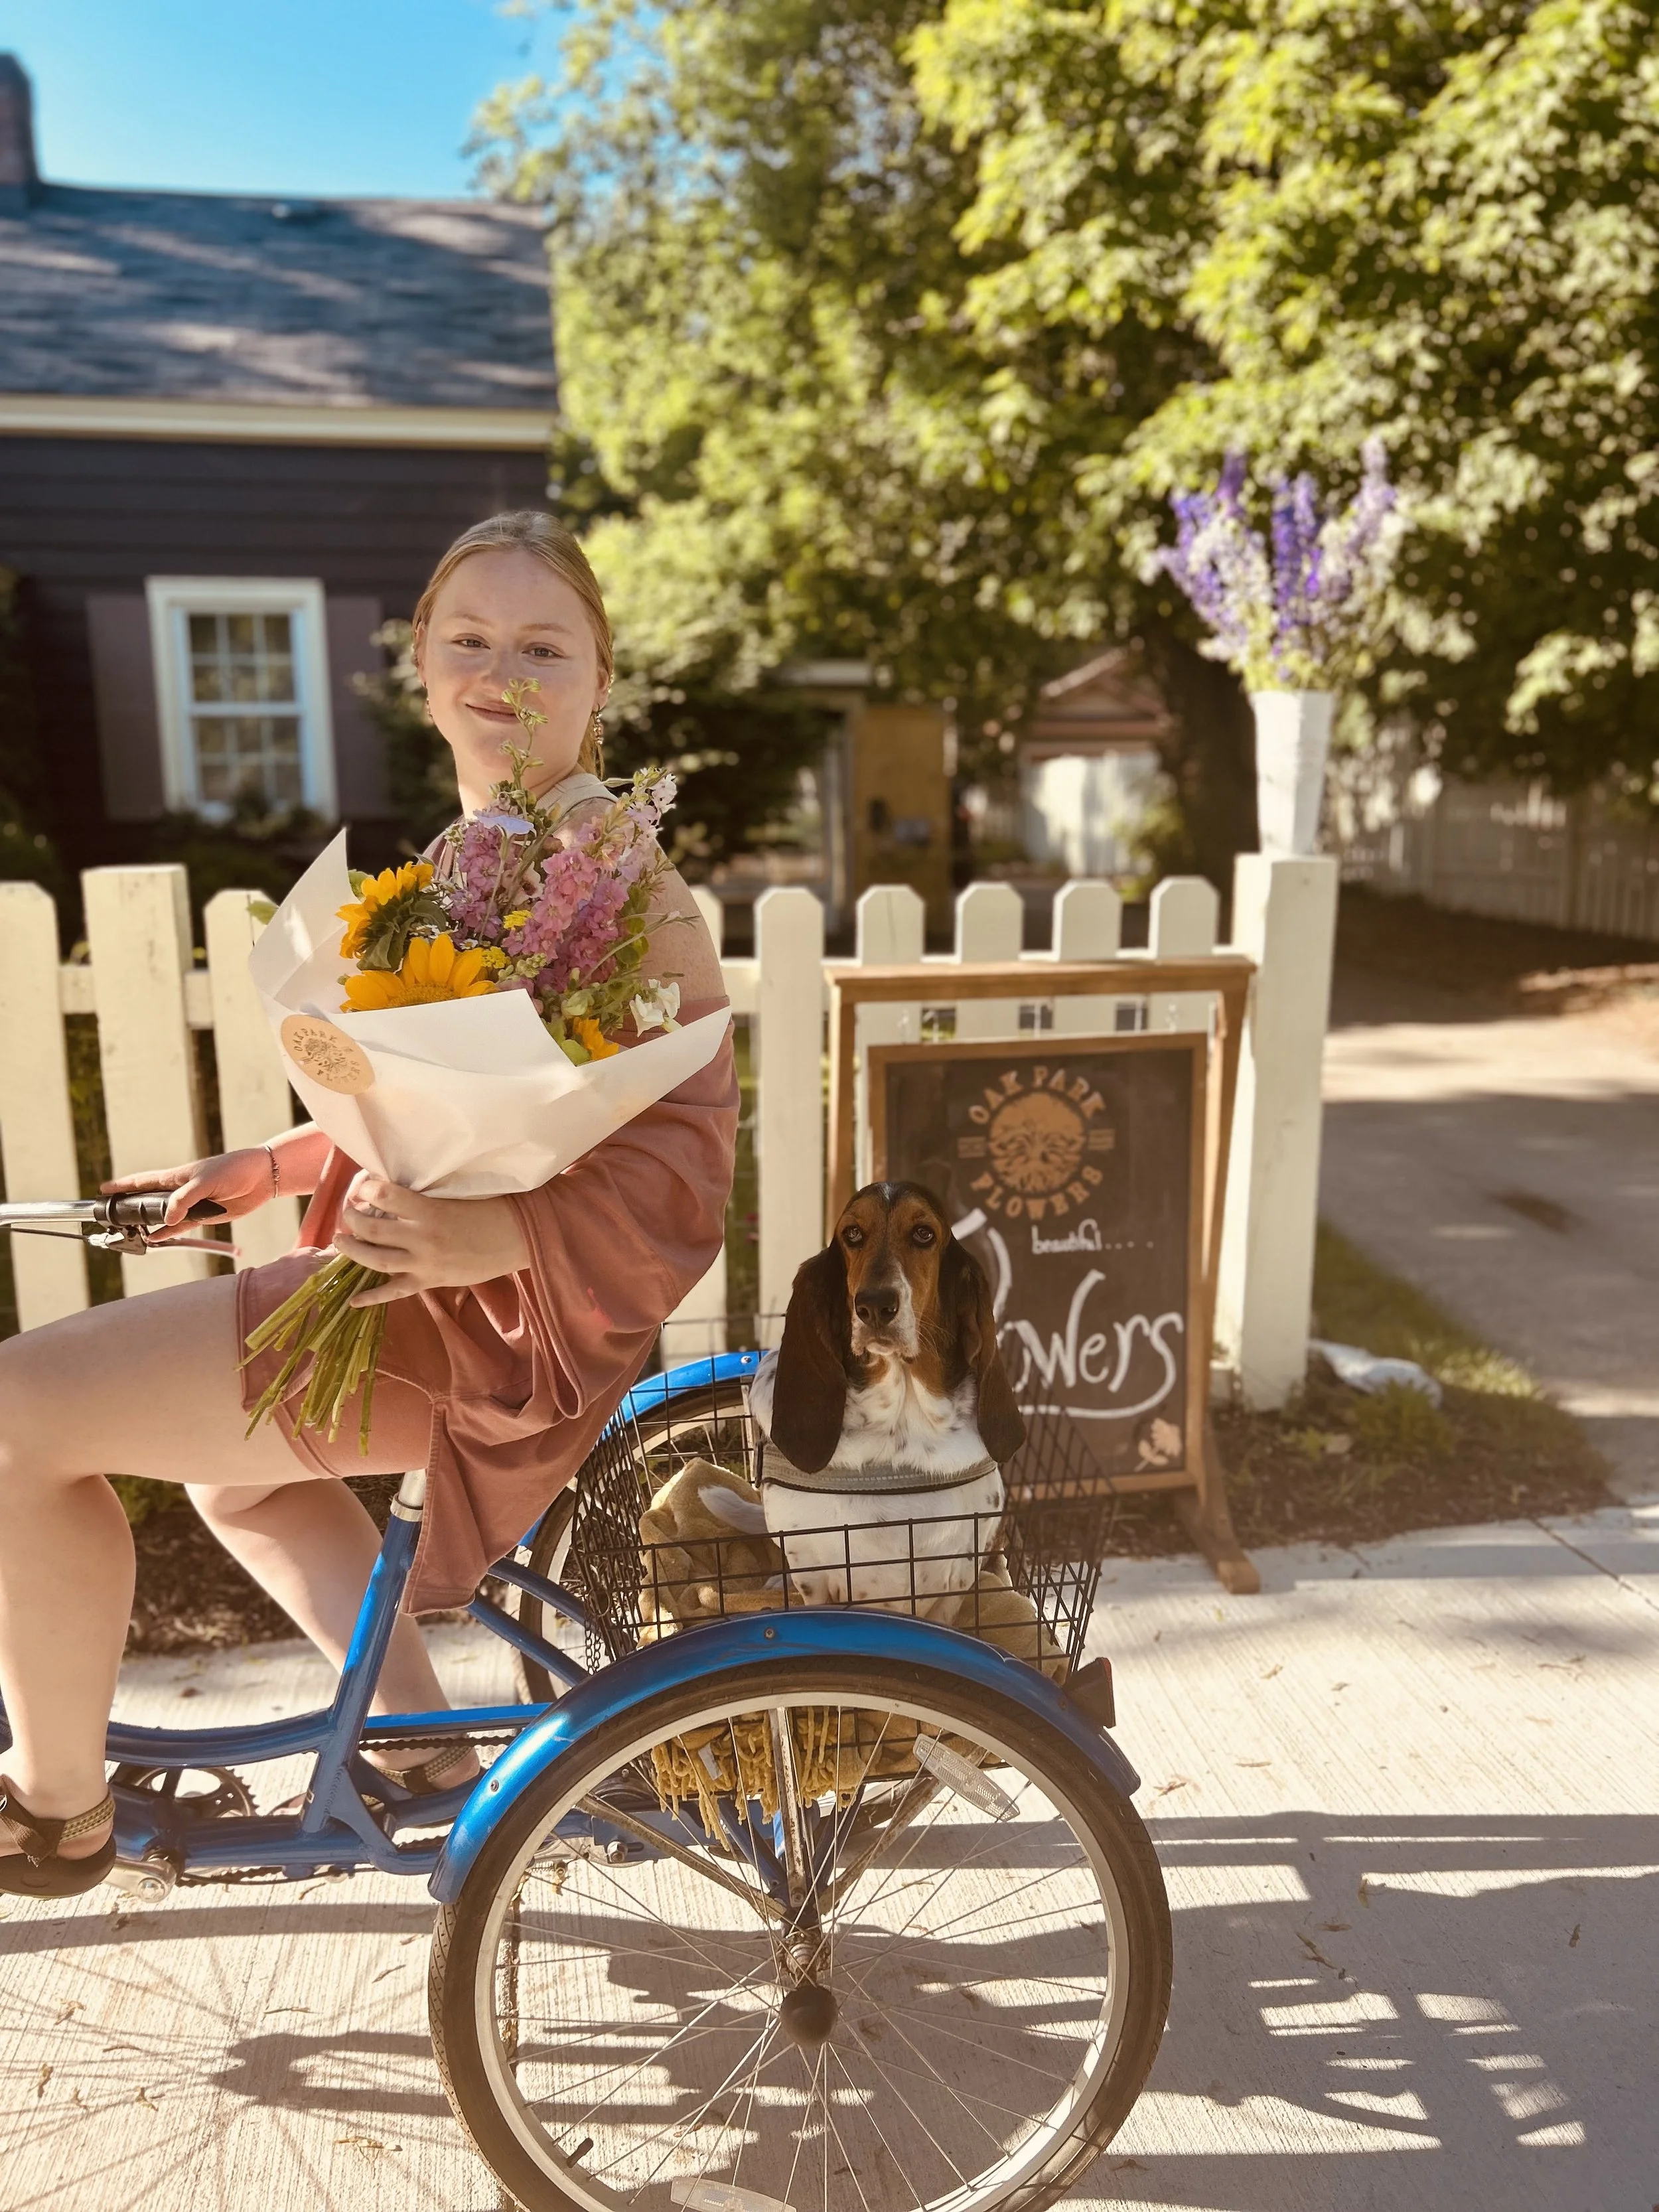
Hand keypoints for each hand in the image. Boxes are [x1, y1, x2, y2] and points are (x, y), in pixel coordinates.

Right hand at [102, 1148, 278, 1240]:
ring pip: (163, 1216)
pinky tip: (154, 1238)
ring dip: (148, 1223)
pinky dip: (166, 1233)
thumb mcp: (206, 1181)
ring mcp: (191, 1204)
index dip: (123, 1185)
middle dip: (130, 1206)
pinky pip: (180, 1227)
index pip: (143, 1181)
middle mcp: (180, 1190)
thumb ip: (184, 1200)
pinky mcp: (204, 1216)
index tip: (103, 1189)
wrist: (261, 1177)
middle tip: (111, 1216)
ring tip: (128, 1231)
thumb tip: (166, 1221)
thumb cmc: (234, 1169)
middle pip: (149, 1200)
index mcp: (176, 1176)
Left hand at [331, 1174, 530, 1305]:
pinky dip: (373, 1298)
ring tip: (340, 1241)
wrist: (519, 1238)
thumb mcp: (457, 1194)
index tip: (363, 1185)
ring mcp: (425, 1264)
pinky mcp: (431, 1281)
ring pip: (377, 1261)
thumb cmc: (493, 1208)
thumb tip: (394, 1190)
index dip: (367, 1188)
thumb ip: (425, 1195)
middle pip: (372, 1229)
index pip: (385, 1195)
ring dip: (353, 1250)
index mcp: (430, 1211)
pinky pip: (395, 1292)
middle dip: (352, 1218)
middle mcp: (422, 1239)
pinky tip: (353, 1301)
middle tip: (347, 1211)